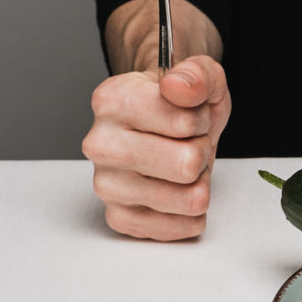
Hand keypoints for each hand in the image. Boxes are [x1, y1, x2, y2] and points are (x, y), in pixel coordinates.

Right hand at [82, 55, 230, 240]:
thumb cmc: (181, 107)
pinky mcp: (120, 217)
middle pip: (187, 164)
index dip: (201, 121)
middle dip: (201, 153)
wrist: (167, 129)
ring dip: (199, 183)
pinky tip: (177, 190)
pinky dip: (191, 212)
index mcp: (113, 100)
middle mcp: (100, 144)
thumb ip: (198, 74)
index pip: (186, 123)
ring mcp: (106, 184)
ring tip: (181, 165)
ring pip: (189, 199)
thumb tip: (177, 86)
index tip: (189, 115)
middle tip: (188, 143)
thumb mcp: (201, 78)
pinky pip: (179, 227)